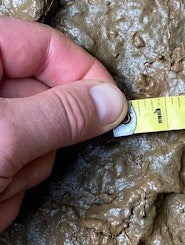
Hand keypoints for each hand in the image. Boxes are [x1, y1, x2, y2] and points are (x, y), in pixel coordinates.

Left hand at [0, 17, 127, 230]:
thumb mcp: (1, 137)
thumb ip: (61, 114)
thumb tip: (110, 102)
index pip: (43, 47)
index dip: (84, 74)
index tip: (113, 107)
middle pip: (43, 105)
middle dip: (38, 143)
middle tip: (12, 160)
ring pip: (33, 149)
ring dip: (17, 177)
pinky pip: (16, 178)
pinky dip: (3, 198)